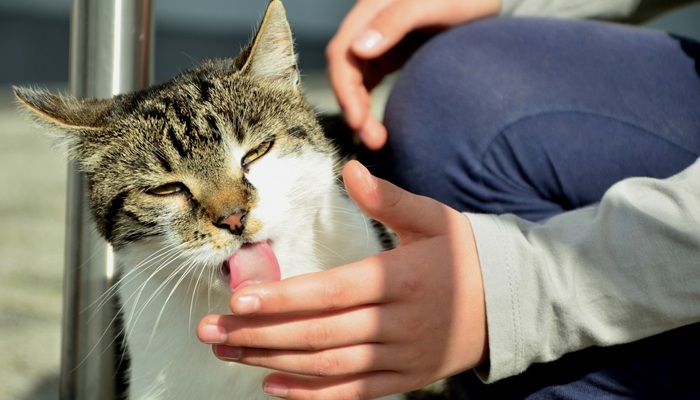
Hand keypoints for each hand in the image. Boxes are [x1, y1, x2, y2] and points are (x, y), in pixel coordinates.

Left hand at [197, 161, 487, 399]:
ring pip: (328, 366)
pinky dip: (311, 395)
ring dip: (273, 360)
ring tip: (228, 351)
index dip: (285, 298)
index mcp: (404, 279)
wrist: (509, 302)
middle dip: (260, 332)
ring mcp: (402, 357)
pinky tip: (270, 386)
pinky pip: (353, 393)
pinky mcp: (405, 379)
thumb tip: (352, 168)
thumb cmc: (464, 253)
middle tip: (211, 328)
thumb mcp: (433, 218)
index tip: (239, 298)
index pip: (333, 292)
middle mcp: (400, 324)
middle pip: (320, 333)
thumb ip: (389, 198)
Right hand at [326, 0, 500, 149]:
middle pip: (346, 71)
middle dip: (353, 107)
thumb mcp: (434, 4)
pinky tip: (379, 124)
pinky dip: (369, 104)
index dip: (345, 89)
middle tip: (373, 140)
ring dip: (360, 111)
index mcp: (371, 10)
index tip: (357, 120)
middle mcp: (369, 26)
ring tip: (376, 139)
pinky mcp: (391, 54)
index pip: (342, 53)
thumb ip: (396, 21)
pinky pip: (370, 82)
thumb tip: (358, 49)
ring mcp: (379, 41)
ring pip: (356, 80)